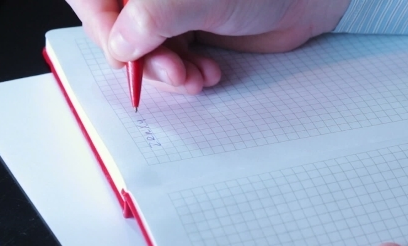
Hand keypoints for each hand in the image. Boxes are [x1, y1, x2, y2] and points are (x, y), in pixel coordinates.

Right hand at [66, 0, 349, 93]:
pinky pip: (165, 61)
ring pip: (140, 50)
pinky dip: (182, 75)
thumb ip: (152, 16)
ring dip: (165, 72)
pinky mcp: (183, 32)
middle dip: (142, 58)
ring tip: (193, 77)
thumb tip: (119, 43)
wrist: (306, 1)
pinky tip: (205, 74)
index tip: (122, 53)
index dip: (102, 25)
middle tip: (172, 71)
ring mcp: (164, 12)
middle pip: (115, 28)